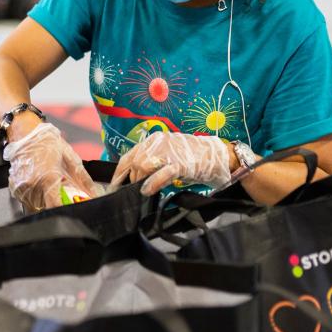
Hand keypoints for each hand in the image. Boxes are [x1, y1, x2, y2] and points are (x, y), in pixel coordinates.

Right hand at [3, 122, 99, 211]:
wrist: (25, 133)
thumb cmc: (47, 142)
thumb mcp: (70, 158)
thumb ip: (83, 179)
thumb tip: (94, 193)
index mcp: (47, 178)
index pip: (55, 206)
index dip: (63, 210)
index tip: (68, 208)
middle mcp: (32, 184)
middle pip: (45, 208)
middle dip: (53, 204)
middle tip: (58, 194)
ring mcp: (21, 186)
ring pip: (34, 206)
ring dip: (42, 202)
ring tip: (46, 187)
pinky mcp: (14, 187)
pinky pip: (25, 200)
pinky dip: (32, 197)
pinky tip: (36, 184)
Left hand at [111, 132, 231, 195]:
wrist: (218, 156)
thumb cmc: (192, 159)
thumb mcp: (167, 157)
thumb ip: (151, 163)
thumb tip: (135, 179)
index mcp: (154, 140)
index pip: (129, 156)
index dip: (119, 173)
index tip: (114, 185)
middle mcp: (159, 142)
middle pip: (134, 162)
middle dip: (130, 179)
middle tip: (133, 191)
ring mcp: (170, 151)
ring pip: (143, 166)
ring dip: (140, 180)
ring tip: (143, 190)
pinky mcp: (180, 162)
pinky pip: (161, 173)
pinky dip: (152, 183)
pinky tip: (148, 191)